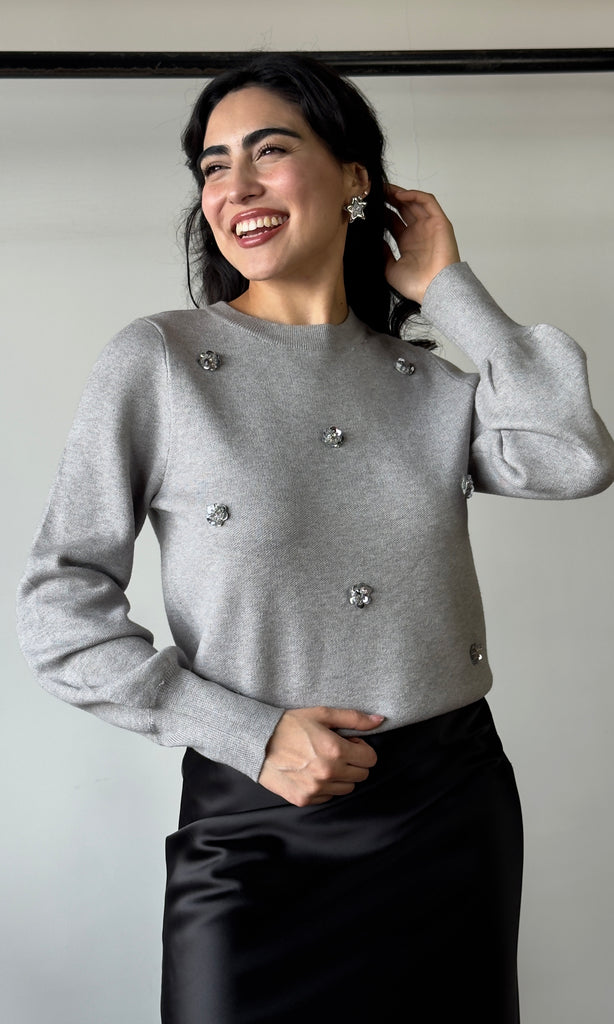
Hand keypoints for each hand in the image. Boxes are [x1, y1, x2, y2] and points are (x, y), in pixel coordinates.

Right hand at [258, 706, 384, 806]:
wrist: (257, 741)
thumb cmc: (289, 725)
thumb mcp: (322, 714)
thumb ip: (354, 718)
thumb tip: (379, 720)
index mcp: (335, 751)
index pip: (370, 759)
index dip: (361, 748)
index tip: (349, 742)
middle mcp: (328, 773)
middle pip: (361, 775)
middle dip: (353, 762)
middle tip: (336, 751)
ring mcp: (316, 789)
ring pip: (346, 789)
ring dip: (340, 776)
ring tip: (322, 761)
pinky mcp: (304, 799)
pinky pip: (328, 797)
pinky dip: (325, 787)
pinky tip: (311, 772)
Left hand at [384, 186, 459, 304]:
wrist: (433, 289)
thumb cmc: (416, 285)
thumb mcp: (389, 268)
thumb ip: (383, 252)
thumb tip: (375, 239)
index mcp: (407, 243)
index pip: (393, 221)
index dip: (382, 211)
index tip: (369, 206)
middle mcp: (418, 232)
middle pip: (402, 208)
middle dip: (388, 199)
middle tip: (374, 192)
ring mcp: (429, 226)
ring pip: (414, 202)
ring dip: (399, 193)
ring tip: (384, 189)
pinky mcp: (439, 222)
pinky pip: (428, 202)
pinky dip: (414, 195)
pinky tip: (399, 195)